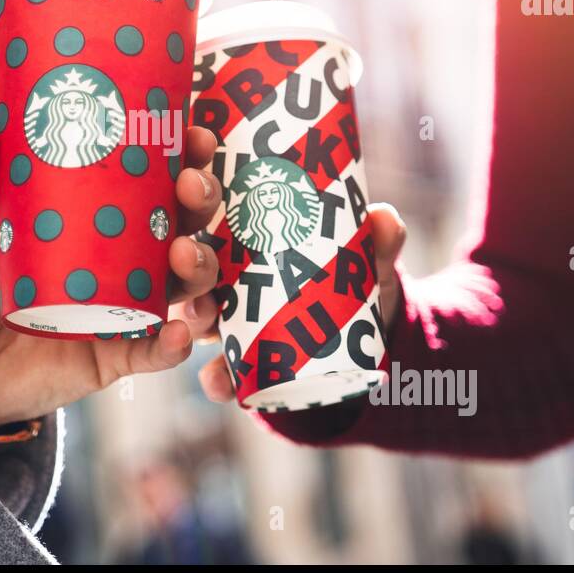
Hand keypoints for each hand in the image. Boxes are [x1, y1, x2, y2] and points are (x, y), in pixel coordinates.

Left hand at [0, 114, 222, 430]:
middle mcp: (120, 258)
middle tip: (191, 187)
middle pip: (181, 223)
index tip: (196, 133)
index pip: (152, 177)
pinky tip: (177, 332)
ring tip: (184, 254)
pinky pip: (156, 350)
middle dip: (201, 201)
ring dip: (199, 265)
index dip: (185, 154)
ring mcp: (123, 307)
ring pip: (182, 283)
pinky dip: (173, 343)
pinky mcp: (114, 356)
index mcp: (95, 215)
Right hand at [195, 202, 406, 402]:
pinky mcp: (241, 367)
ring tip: (207, 317)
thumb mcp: (366, 263)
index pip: (211, 222)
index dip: (195, 205)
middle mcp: (226, 284)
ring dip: (194, 318)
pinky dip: (217, 381)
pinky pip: (219, 376)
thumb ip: (378, 243)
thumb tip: (385, 218)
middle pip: (194, 270)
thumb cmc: (351, 285)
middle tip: (191, 255)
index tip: (197, 190)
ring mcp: (229, 327)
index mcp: (245, 245)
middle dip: (188, 264)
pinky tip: (220, 382)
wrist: (366, 347)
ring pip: (197, 321)